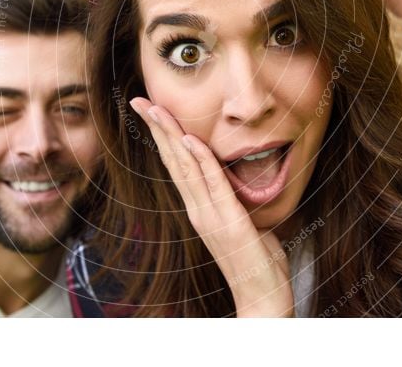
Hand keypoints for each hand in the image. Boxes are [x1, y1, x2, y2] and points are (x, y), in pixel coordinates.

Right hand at [131, 97, 292, 316]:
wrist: (262, 300)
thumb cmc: (256, 262)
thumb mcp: (243, 221)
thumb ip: (232, 200)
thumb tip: (233, 180)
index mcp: (200, 208)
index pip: (177, 165)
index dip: (163, 136)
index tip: (150, 109)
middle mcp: (198, 210)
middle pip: (173, 161)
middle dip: (156, 127)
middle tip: (139, 99)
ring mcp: (210, 216)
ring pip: (186, 168)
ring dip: (170, 135)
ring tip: (155, 109)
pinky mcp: (229, 222)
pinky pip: (213, 184)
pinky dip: (201, 160)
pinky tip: (190, 139)